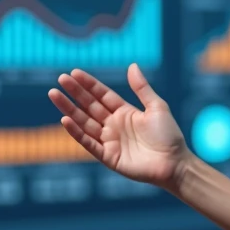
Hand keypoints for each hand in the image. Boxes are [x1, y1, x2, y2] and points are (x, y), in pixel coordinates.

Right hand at [48, 63, 189, 191]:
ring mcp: (109, 141)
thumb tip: (132, 65)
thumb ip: (142, 88)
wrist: (174, 163)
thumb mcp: (157, 107)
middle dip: (74, 93)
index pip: (101, 95)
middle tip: (60, 79)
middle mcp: (113, 125)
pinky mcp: (107, 156)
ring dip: (69, 110)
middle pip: (89, 106)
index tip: (74, 73)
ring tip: (55, 95)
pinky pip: (88, 143)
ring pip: (84, 122)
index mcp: (124, 112)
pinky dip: (76, 133)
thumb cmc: (169, 135)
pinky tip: (65, 120)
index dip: (88, 84)